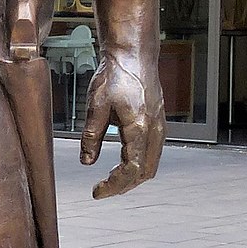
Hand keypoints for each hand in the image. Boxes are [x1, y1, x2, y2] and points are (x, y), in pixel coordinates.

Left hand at [79, 52, 164, 198]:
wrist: (134, 56)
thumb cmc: (116, 75)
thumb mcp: (96, 106)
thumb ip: (91, 137)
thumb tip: (87, 162)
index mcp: (139, 128)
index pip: (131, 170)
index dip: (114, 186)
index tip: (96, 192)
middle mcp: (154, 130)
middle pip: (145, 173)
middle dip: (123, 186)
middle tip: (101, 190)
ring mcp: (159, 127)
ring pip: (151, 165)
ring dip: (132, 178)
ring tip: (110, 181)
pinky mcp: (158, 124)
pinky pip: (152, 153)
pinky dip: (139, 165)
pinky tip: (122, 163)